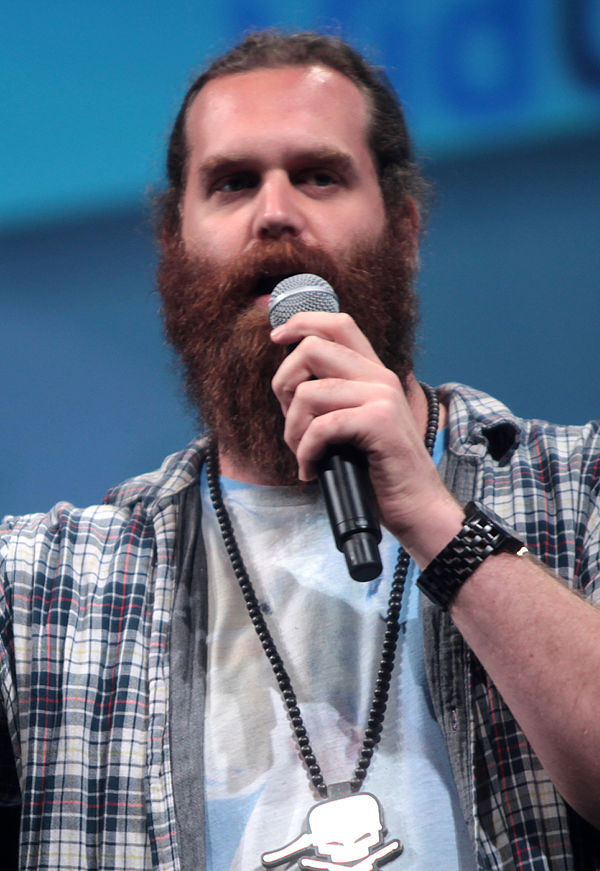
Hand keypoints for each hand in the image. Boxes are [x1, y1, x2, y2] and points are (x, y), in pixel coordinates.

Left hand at [270, 311, 461, 561]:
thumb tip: (286, 382)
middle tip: (292, 423)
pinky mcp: (379, 421)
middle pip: (311, 349)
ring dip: (293, 431)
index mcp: (373, 373)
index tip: (276, 338)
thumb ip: (329, 399)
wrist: (416, 507)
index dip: (300, 322)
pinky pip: (320, 426)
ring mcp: (382, 396)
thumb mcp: (351, 427)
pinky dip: (306, 452)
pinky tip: (311, 469)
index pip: (337, 324)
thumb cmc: (378, 473)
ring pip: (307, 393)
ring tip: (303, 455)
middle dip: (284, 386)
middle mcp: (379, 377)